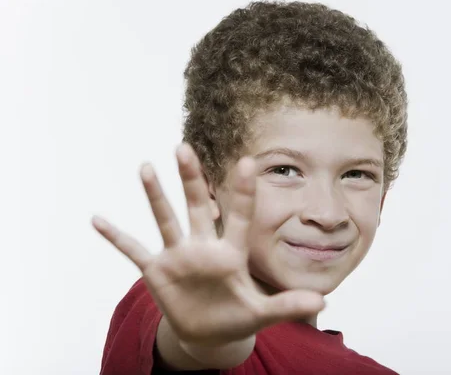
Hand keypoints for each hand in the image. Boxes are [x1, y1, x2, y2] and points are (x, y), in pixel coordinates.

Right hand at [92, 143, 324, 345]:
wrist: (210, 333)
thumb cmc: (237, 317)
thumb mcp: (263, 313)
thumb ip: (287, 306)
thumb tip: (322, 303)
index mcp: (230, 253)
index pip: (238, 217)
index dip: (242, 192)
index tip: (248, 162)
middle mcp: (203, 247)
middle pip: (197, 206)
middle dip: (191, 179)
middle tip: (185, 147)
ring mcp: (178, 257)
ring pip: (166, 219)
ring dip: (154, 195)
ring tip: (145, 167)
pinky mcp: (157, 272)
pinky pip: (133, 251)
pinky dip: (116, 237)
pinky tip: (98, 219)